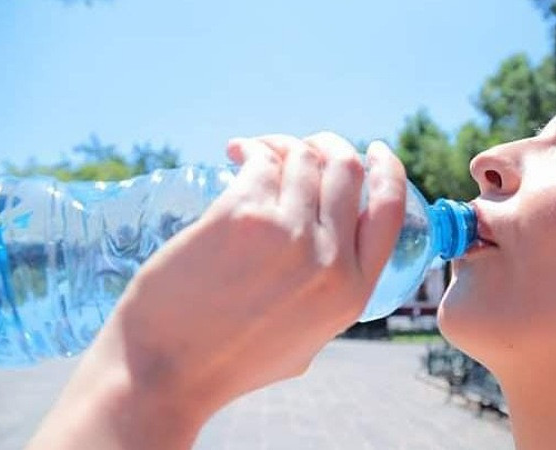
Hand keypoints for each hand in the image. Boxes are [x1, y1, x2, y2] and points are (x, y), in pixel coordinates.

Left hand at [28, 133, 405, 449]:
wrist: (165, 371)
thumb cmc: (229, 361)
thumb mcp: (308, 340)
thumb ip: (330, 295)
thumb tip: (333, 250)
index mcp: (353, 292)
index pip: (390, 209)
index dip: (388, 170)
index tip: (373, 150)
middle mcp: (330, 260)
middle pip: (347, 169)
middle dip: (328, 145)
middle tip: (300, 147)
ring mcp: (288, 236)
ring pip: (304, 158)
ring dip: (283, 145)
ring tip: (255, 152)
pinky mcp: (241, 216)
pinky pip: (261, 161)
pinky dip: (251, 148)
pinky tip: (235, 153)